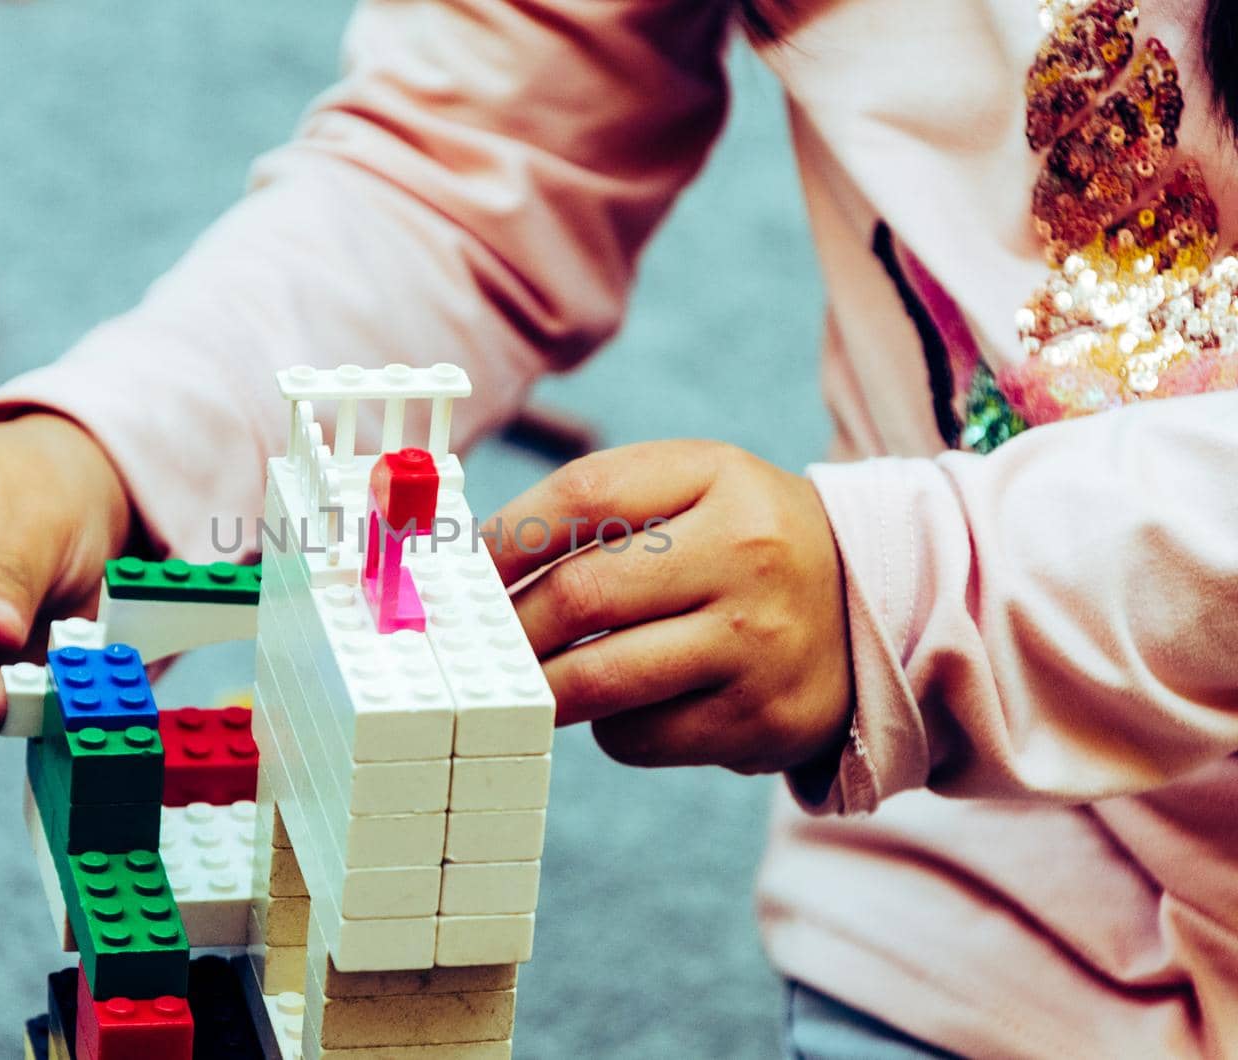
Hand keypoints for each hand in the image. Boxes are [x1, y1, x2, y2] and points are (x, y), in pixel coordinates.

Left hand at [489, 440, 851, 773]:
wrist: (873, 610)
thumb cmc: (742, 543)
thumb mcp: (695, 486)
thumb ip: (597, 504)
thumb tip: (477, 562)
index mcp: (719, 477)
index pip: (584, 495)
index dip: (505, 536)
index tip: (465, 569)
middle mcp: (746, 555)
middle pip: (581, 595)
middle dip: (509, 626)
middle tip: (476, 644)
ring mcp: (756, 644)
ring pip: (599, 679)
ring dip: (541, 686)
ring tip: (523, 680)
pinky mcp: (756, 721)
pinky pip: (636, 737)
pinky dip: (605, 726)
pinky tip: (621, 704)